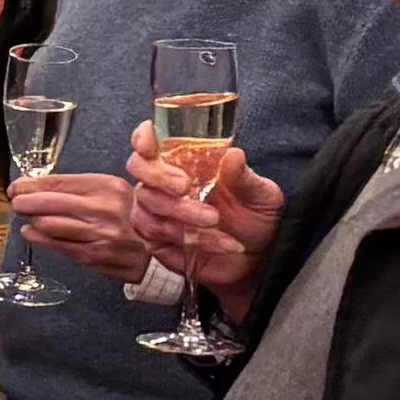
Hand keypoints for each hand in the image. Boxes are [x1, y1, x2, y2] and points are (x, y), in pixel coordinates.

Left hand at [11, 168, 154, 276]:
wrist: (159, 250)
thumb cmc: (131, 217)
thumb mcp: (113, 190)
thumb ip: (77, 186)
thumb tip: (33, 185)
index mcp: (108, 187)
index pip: (57, 182)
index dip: (29, 185)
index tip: (18, 186)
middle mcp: (104, 209)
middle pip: (47, 203)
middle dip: (24, 202)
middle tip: (17, 202)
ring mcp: (99, 235)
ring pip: (48, 225)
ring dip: (31, 221)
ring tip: (28, 218)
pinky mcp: (94, 256)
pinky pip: (57, 246)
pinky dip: (39, 238)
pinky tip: (33, 233)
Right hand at [129, 131, 281, 298]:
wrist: (255, 262)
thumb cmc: (255, 221)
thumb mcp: (261, 195)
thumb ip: (244, 177)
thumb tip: (233, 155)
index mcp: (186, 161)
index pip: (151, 141)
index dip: (143, 138)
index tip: (150, 144)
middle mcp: (164, 182)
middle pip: (138, 167)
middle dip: (158, 175)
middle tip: (184, 186)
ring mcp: (156, 211)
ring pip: (149, 204)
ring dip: (182, 212)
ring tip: (214, 221)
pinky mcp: (155, 239)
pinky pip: (159, 234)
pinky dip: (193, 238)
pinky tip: (221, 242)